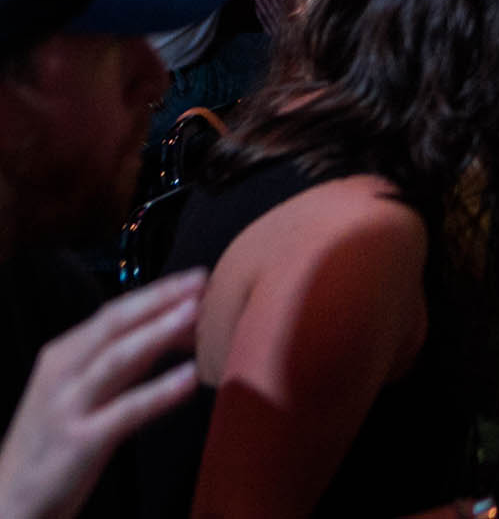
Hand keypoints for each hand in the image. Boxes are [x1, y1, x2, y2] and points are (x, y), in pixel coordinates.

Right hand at [0, 269, 205, 518]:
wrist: (10, 501)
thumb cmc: (59, 439)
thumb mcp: (88, 391)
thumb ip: (127, 361)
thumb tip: (181, 329)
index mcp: (63, 356)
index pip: (113, 313)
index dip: (156, 293)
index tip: (197, 277)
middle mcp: (61, 374)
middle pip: (114, 325)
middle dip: (159, 299)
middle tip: (204, 280)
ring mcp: (68, 406)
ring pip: (116, 359)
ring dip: (157, 332)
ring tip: (195, 314)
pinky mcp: (79, 441)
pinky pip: (125, 411)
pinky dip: (159, 392)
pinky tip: (190, 379)